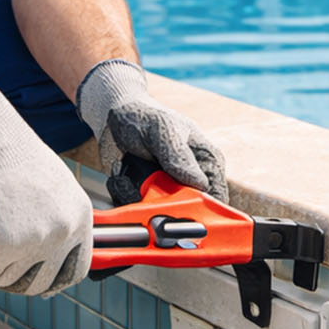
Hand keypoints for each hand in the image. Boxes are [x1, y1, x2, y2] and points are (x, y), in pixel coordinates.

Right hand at [0, 75, 91, 294]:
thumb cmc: (8, 153)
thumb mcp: (52, 187)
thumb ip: (57, 221)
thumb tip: (50, 255)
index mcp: (79, 218)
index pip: (74, 272)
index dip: (50, 280)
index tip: (33, 280)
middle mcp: (60, 234)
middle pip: (36, 283)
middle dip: (12, 277)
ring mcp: (28, 242)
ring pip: (3, 279)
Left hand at [76, 59, 227, 205]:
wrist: (113, 115)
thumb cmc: (143, 116)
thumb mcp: (161, 130)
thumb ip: (178, 156)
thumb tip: (199, 184)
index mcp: (208, 162)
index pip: (216, 197)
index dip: (199, 207)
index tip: (174, 204)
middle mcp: (191, 179)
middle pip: (185, 211)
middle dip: (159, 203)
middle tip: (141, 184)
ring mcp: (168, 189)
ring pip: (158, 213)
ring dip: (136, 197)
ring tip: (125, 174)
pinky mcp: (147, 195)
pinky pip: (137, 209)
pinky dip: (123, 195)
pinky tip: (120, 176)